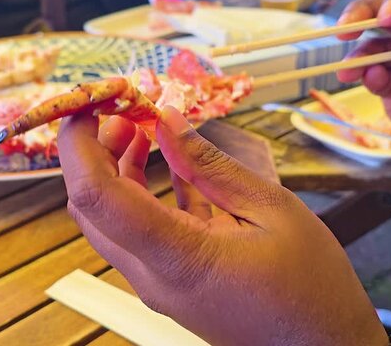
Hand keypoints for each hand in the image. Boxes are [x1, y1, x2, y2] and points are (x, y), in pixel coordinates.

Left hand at [58, 107, 385, 344]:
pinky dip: (138, 193)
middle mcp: (153, 275)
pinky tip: (164, 163)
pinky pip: (137, 232)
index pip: (97, 196)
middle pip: (91, 207)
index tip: (91, 104)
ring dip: (113, 170)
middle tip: (123, 113)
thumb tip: (168, 122)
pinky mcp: (169, 281)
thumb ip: (211, 165)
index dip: (80, 145)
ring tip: (140, 130)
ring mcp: (157, 283)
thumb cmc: (310, 287)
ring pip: (108, 220)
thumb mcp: (271, 209)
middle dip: (93, 151)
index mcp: (178, 256)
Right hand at [337, 0, 390, 176]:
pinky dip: (365, 76)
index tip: (387, 16)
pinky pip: (371, 74)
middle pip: (388, 12)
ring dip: (358, 55)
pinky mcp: (389, 81)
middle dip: (363, 17)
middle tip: (345, 28)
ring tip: (349, 70)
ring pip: (373, 44)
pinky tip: (370, 81)